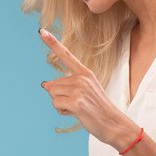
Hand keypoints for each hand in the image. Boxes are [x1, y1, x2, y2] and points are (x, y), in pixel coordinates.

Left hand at [39, 29, 135, 149]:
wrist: (114, 124)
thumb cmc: (98, 110)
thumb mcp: (83, 93)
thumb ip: (66, 86)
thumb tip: (45, 84)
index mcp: (86, 73)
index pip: (67, 55)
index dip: (53, 43)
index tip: (42, 31)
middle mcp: (82, 78)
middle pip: (53, 84)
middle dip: (59, 96)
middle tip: (77, 104)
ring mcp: (79, 89)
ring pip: (53, 94)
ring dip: (60, 104)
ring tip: (77, 109)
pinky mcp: (76, 102)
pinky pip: (56, 104)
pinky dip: (61, 111)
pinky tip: (75, 113)